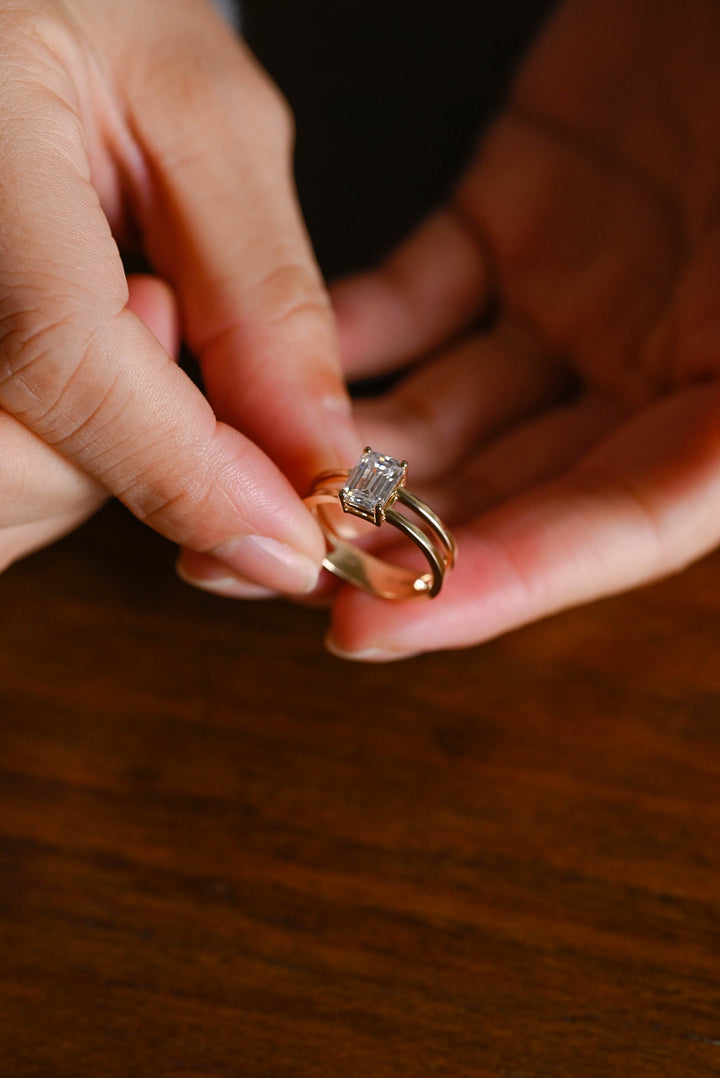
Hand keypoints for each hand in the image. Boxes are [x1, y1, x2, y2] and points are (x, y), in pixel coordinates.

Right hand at [0, 0, 357, 588]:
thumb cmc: (81, 12)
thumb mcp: (200, 115)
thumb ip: (262, 294)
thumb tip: (317, 456)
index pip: (59, 357)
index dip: (187, 473)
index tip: (293, 541)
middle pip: (12, 475)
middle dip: (146, 474)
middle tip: (175, 334)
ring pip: (2, 502)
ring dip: (95, 471)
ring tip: (116, 322)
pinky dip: (60, 466)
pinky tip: (76, 367)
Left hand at [327, 0, 719, 658]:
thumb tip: (707, 474)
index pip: (614, 527)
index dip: (497, 586)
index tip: (368, 625)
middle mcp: (656, 369)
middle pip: (509, 487)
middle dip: (391, 534)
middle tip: (270, 557)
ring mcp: (581, 302)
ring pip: (448, 407)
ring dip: (348, 449)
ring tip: (242, 468)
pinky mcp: (520, 221)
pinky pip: (418, 299)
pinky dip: (350, 336)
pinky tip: (275, 359)